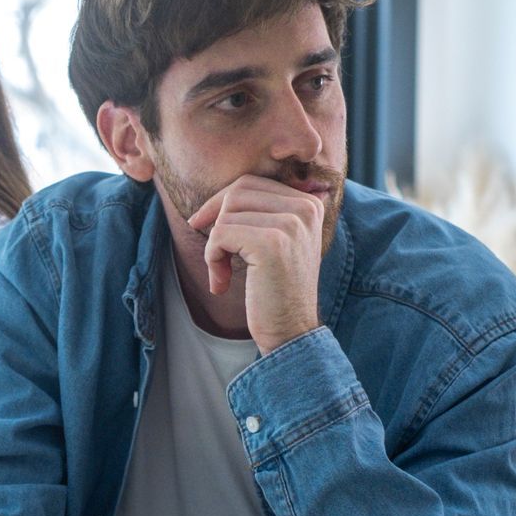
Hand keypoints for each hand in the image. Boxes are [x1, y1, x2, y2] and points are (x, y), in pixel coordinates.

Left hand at [186, 174, 325, 351]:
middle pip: (237, 192)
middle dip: (214, 219)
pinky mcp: (272, 243)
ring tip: (221, 272)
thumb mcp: (275, 243)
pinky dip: (212, 258)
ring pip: (226, 213)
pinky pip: (220, 234)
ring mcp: (291, 224)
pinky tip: (222, 283)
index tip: (206, 230)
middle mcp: (305, 208)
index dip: (220, 204)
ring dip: (214, 245)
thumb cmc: (275, 290)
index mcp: (309, 204)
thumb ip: (259, 214)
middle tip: (214, 255)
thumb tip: (216, 199)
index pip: (250, 183)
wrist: (291, 331)